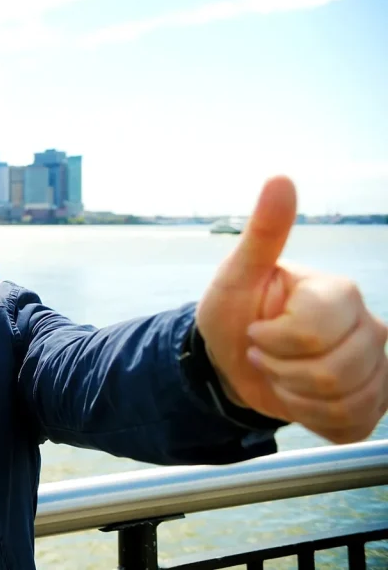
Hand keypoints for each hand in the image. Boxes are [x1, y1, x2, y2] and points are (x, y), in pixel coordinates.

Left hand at [196, 176, 387, 443]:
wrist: (232, 362)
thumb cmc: (236, 313)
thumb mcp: (237, 274)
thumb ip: (264, 232)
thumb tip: (280, 179)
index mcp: (339, 292)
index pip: (317, 330)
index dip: (274, 339)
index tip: (255, 330)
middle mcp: (369, 326)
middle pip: (335, 370)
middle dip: (282, 370)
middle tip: (262, 355)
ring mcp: (376, 367)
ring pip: (346, 400)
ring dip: (294, 396)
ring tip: (277, 375)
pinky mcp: (372, 403)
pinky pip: (351, 425)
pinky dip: (312, 418)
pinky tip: (296, 398)